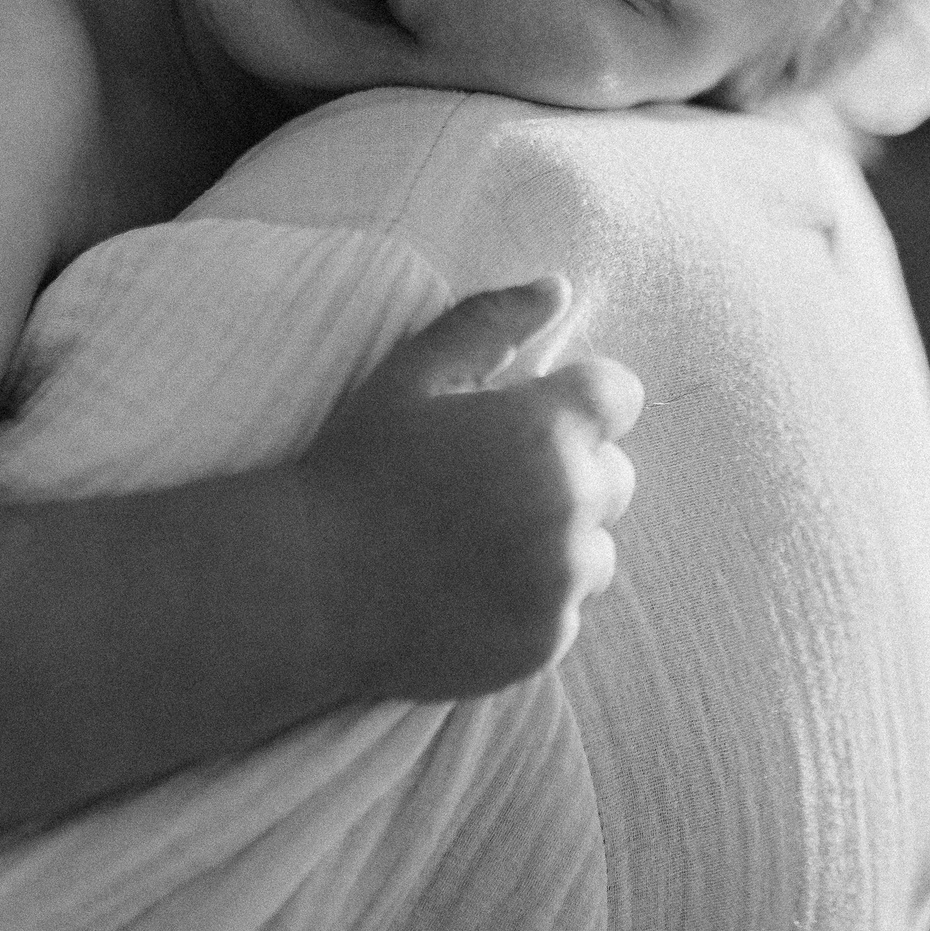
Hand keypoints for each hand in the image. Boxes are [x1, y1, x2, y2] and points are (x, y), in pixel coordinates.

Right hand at [296, 276, 642, 701]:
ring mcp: (563, 581)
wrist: (309, 588)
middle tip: (491, 483)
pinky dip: (534, 600)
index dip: (577, 400)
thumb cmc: (355, 469)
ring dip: (559, 540)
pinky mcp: (548, 642)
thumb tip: (558, 288)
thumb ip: (491, 322)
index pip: (620, 395)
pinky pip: (566, 609)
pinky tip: (469, 589)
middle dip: (570, 470)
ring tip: (480, 541)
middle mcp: (571, 506)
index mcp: (547, 430)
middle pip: (616, 474)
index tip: (529, 417)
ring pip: (596, 549)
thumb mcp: (412, 375)